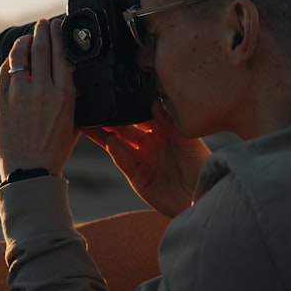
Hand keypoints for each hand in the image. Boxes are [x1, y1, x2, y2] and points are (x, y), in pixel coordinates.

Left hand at [0, 18, 80, 179]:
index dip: (59, 34)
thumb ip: (73, 98)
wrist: (29, 171)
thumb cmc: (54, 150)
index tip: (58, 25)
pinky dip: (10, 60)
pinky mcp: (0, 101)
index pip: (62, 53)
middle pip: (41, 48)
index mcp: (64, 95)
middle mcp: (42, 91)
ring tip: (28, 36)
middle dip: (42, 30)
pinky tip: (13, 56)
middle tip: (42, 23)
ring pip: (20, 55)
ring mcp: (18, 95)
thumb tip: (73, 77)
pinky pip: (4, 71)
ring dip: (25, 41)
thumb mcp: (74, 122)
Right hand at [83, 98, 209, 217]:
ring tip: (89, 122)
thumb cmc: (200, 165)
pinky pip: (122, 160)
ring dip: (103, 133)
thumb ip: (168, 121)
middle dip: (109, 118)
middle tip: (95, 105)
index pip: (139, 114)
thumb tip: (154, 100)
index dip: (127, 105)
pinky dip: (115, 151)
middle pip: (124, 127)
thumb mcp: (186, 139)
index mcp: (162, 130)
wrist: (201, 196)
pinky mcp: (136, 176)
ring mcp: (141, 159)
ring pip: (117, 143)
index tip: (114, 93)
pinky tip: (110, 141)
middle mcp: (149, 143)